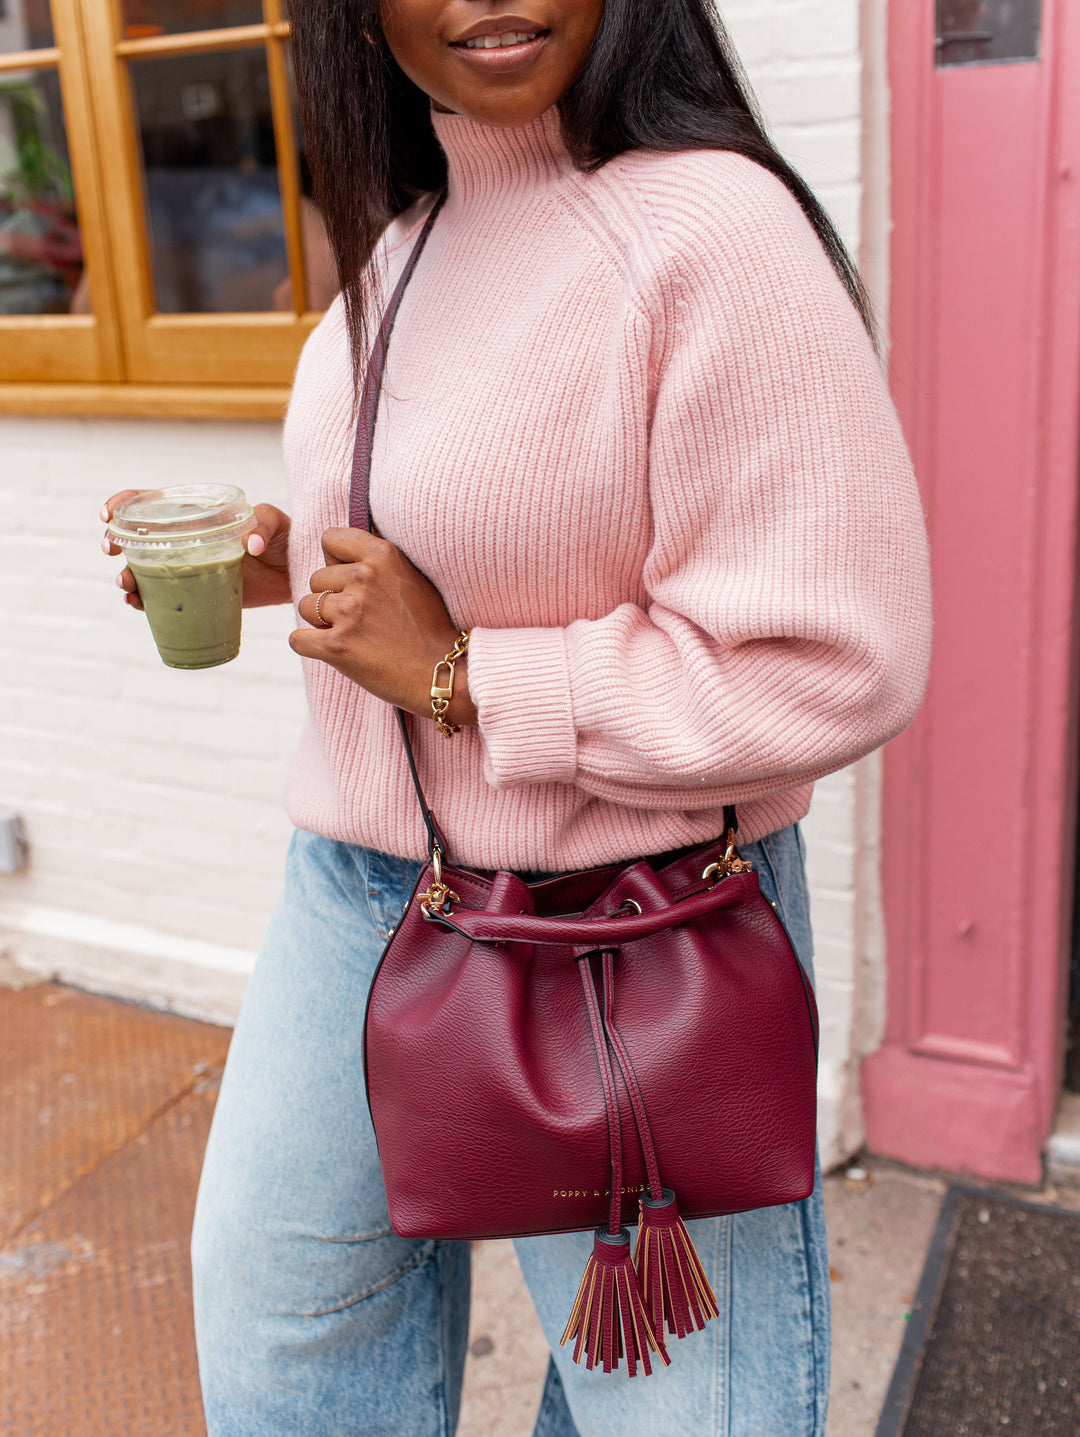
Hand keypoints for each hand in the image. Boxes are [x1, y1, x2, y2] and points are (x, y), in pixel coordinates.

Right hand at [100, 493, 292, 609]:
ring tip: (127, 586)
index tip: (109, 515)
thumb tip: (250, 546)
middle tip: (112, 552)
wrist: (297, 573)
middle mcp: (184, 540)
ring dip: (127, 577)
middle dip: (115, 542)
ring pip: (144, 570)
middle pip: (137, 538)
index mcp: (195, 515)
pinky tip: (139, 604)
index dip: (123, 504)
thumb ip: (262, 525)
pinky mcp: (196, 593)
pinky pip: (163, 597)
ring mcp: (188, 568)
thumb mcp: (275, 522)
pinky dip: (146, 601)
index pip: (150, 502)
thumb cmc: (284, 537)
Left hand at [292, 528, 476, 724]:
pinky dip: (310, 647)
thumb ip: (378, 561)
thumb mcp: (411, 577)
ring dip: (323, 623)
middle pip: (315, 578)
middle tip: (361, 618)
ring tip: (356, 636)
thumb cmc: (428, 628)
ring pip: (306, 608)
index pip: (330, 539)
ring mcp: (349, 612)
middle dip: (330, 597)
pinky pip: (298, 639)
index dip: (335, 560)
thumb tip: (343, 547)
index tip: (350, 579)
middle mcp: (363, 577)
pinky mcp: (336, 645)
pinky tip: (336, 651)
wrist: (444, 672)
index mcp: (382, 555)